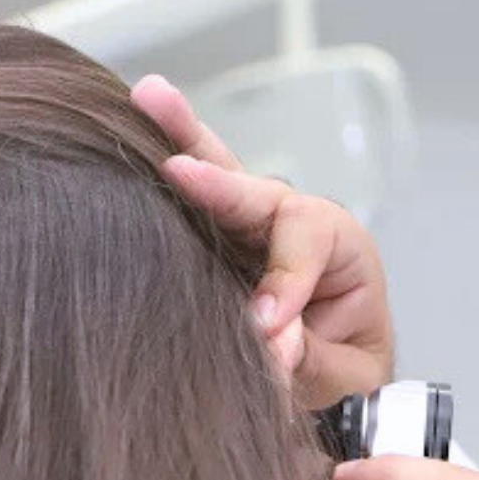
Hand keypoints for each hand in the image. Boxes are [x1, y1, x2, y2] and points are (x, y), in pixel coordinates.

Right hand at [130, 74, 392, 406]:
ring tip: (148, 96)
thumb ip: (311, 359)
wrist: (338, 383)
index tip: (266, 322)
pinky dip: (159, 175)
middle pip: (259, 190)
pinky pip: (190, 205)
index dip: (287, 274)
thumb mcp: (348, 378)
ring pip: (220, 179)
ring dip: (182, 140)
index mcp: (344, 250)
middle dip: (219, 177)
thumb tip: (265, 338)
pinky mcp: (218, 243)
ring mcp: (253, 230)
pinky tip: (128, 129)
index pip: (313, 238)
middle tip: (179, 172)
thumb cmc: (350, 373)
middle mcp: (298, 225)